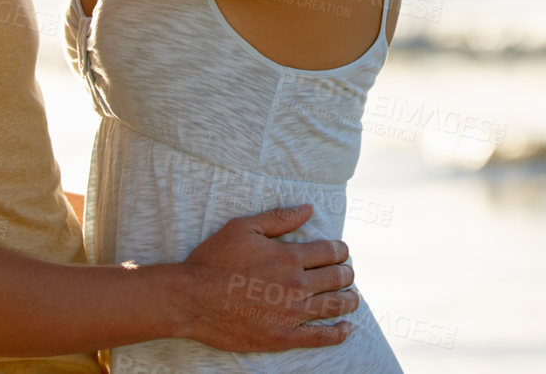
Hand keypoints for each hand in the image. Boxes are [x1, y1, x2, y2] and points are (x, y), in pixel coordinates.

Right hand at [179, 205, 356, 351]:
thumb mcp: (244, 228)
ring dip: (350, 300)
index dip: (342, 251)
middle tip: (347, 274)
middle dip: (347, 273)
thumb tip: (309, 209)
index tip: (342, 253)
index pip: (332, 252)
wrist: (191, 299)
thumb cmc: (214, 260)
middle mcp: (296, 285)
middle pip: (338, 278)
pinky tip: (347, 328)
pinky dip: (339, 333)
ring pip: (336, 306)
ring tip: (353, 298)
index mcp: (290, 256)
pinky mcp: (282, 336)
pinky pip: (321, 337)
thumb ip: (279, 218)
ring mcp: (291, 313)